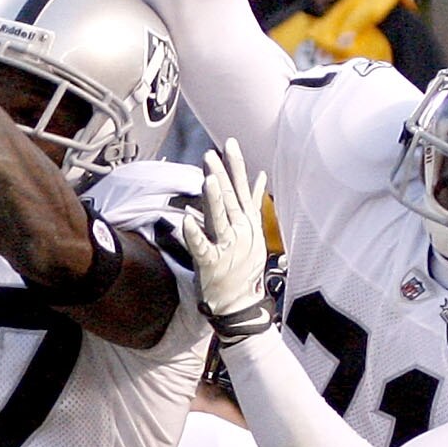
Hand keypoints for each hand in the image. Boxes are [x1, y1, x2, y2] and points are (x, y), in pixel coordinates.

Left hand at [192, 139, 274, 340]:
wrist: (240, 303)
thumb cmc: (242, 266)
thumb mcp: (252, 232)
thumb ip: (252, 203)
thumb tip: (261, 177)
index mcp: (247, 222)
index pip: (242, 188)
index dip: (236, 165)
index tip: (229, 143)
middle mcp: (240, 232)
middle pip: (230, 200)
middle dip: (221, 176)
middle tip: (211, 155)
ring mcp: (227, 248)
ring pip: (219, 219)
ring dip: (214, 200)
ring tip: (208, 180)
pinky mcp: (212, 265)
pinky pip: (202, 248)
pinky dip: (195, 235)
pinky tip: (186, 221)